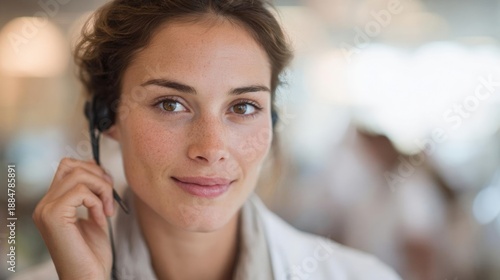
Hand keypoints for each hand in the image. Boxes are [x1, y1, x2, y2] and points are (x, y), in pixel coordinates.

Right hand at [33, 158, 114, 279]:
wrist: (88, 278)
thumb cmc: (93, 253)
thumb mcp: (94, 216)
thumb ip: (91, 194)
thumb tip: (98, 169)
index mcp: (51, 204)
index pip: (67, 166)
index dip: (92, 170)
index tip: (107, 188)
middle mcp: (44, 205)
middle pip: (71, 166)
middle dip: (98, 176)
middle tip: (110, 198)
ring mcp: (46, 210)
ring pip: (78, 175)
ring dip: (101, 189)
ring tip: (107, 210)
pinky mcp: (53, 216)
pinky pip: (81, 192)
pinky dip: (97, 202)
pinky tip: (100, 219)